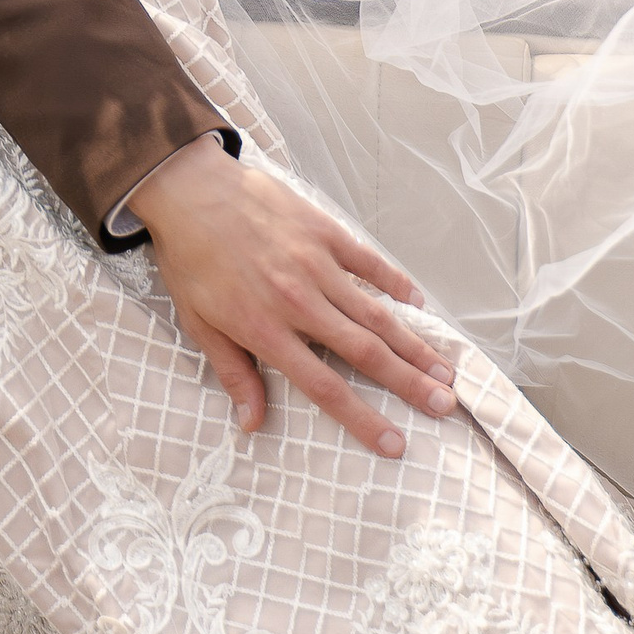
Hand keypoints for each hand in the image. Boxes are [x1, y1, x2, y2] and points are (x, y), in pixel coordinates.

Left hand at [126, 138, 458, 456]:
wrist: (188, 189)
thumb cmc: (190, 259)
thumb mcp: (199, 323)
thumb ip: (233, 373)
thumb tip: (251, 423)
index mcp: (266, 330)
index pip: (325, 387)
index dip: (363, 419)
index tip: (394, 444)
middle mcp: (298, 301)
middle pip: (365, 352)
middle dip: (409, 383)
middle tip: (444, 406)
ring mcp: (315, 263)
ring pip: (375, 312)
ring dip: (413, 343)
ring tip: (445, 369)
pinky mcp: (323, 231)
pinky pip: (368, 262)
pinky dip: (395, 283)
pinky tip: (418, 304)